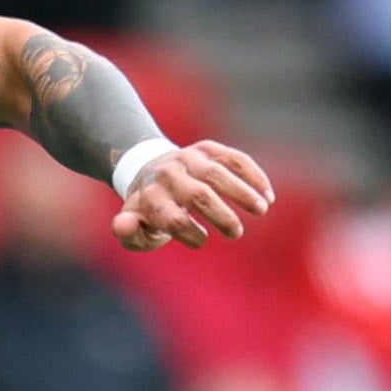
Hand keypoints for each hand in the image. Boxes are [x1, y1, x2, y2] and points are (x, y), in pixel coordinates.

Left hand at [116, 141, 274, 251]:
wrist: (147, 171)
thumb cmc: (147, 211)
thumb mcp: (133, 228)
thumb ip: (128, 234)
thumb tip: (123, 224)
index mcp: (149, 199)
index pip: (172, 219)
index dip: (190, 233)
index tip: (201, 241)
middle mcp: (168, 175)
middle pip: (199, 196)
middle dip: (221, 216)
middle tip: (236, 233)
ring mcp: (188, 158)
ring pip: (219, 175)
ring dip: (243, 193)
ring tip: (261, 210)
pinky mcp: (207, 149)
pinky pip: (234, 158)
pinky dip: (253, 175)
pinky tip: (267, 195)